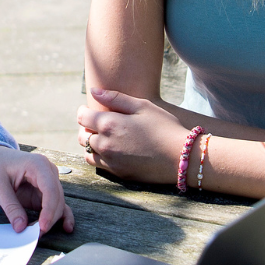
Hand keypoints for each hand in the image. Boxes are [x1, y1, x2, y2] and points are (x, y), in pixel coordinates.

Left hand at [0, 146, 73, 234]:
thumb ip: (10, 207)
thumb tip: (20, 227)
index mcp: (38, 165)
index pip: (50, 190)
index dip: (49, 210)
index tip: (42, 227)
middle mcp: (48, 171)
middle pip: (57, 198)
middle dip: (49, 218)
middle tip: (36, 235)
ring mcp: (48, 180)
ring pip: (58, 203)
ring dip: (52, 219)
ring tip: (39, 234)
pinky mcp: (44, 191)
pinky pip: (56, 204)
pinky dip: (58, 215)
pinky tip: (65, 227)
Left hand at [77, 88, 192, 184]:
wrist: (181, 158)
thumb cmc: (165, 127)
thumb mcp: (143, 106)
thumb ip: (115, 98)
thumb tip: (93, 91)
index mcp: (109, 124)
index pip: (82, 117)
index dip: (84, 111)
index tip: (91, 110)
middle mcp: (105, 144)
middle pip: (82, 135)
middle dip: (87, 128)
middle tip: (100, 124)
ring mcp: (111, 161)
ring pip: (88, 152)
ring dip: (92, 144)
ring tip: (106, 138)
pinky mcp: (118, 174)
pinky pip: (99, 165)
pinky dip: (100, 157)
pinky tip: (113, 151)